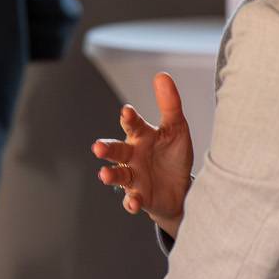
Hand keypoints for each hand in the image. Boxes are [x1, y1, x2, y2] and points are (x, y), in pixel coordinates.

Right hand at [90, 71, 193, 235]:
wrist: (181, 189)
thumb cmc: (173, 155)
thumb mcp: (176, 128)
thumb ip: (169, 104)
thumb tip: (161, 75)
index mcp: (141, 137)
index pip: (133, 125)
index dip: (129, 118)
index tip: (127, 111)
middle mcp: (132, 156)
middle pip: (116, 151)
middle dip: (106, 148)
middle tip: (98, 147)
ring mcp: (134, 177)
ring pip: (118, 175)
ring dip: (110, 175)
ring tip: (104, 175)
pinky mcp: (140, 197)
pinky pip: (132, 200)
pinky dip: (131, 202)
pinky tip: (133, 203)